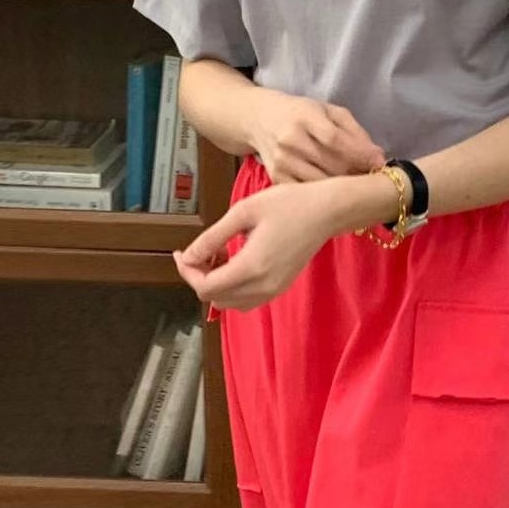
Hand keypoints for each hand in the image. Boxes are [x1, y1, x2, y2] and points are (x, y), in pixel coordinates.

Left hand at [173, 179, 343, 310]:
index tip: (181, 253)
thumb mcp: (243, 212)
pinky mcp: (279, 288)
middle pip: (214, 298)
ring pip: (229, 303)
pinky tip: (234, 263)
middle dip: (199, 277)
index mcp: (251, 267)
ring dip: (215, 284)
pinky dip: (232, 287)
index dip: (187, 272)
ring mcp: (273, 290)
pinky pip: (246, 300)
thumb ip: (212, 238)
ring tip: (217, 255)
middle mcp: (262, 286)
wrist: (327, 211)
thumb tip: (188, 256)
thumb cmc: (289, 204)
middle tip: (200, 251)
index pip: (205, 287)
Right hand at [250, 89, 386, 183]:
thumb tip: (378, 157)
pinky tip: (335, 193)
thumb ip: (354, 131)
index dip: (360, 154)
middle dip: (356, 173)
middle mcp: (290, 141)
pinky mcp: (277, 179)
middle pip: (331, 165)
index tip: (380, 164)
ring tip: (356, 184)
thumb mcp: (329, 111)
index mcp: (305, 117)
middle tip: (371, 177)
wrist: (260, 119)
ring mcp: (281, 162)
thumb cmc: (301, 114)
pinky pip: (307, 194)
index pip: (335, 140)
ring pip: (321, 184)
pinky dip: (325, 196)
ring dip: (343, 188)